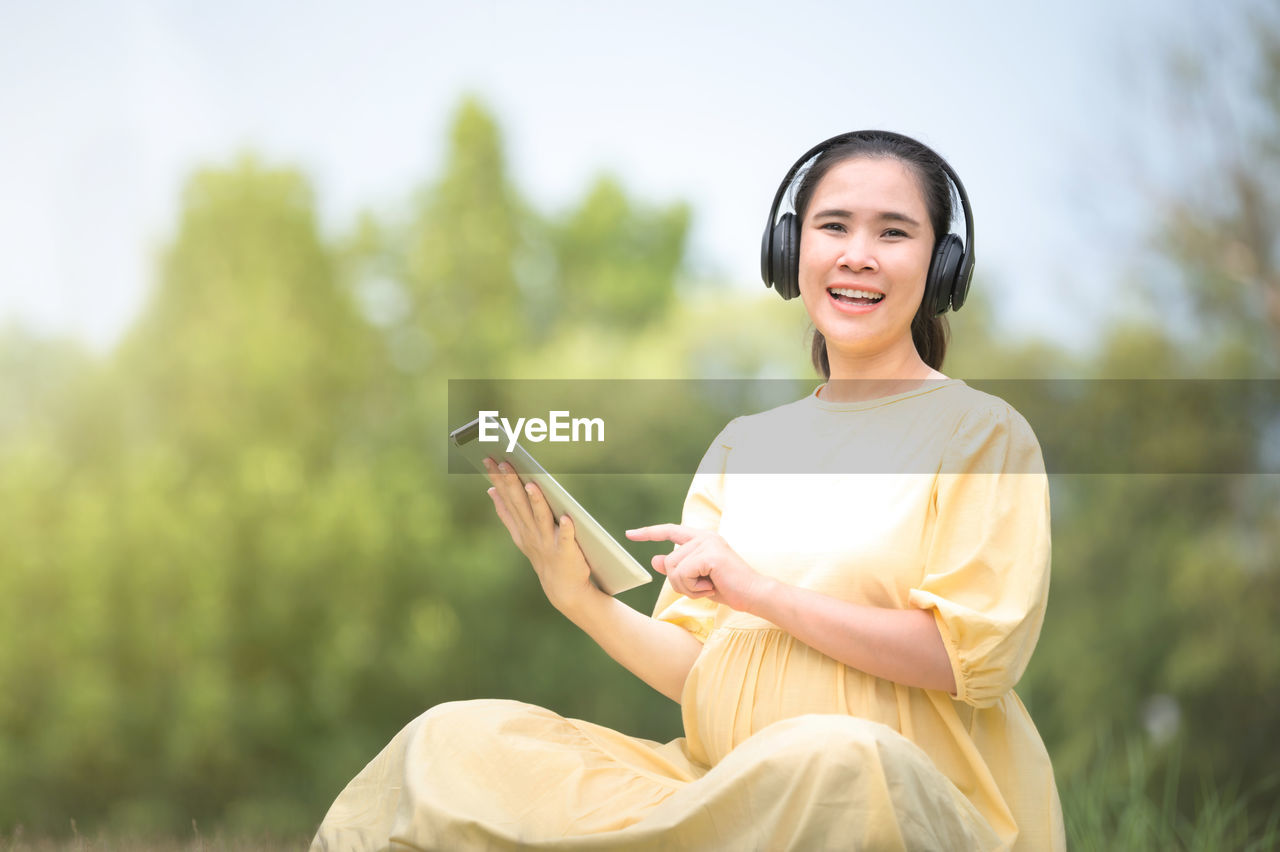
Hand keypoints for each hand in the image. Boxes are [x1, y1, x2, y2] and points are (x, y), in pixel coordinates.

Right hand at [484, 458, 598, 614]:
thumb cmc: (543, 554)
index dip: (498, 478)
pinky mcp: (567, 552)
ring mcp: (548, 542)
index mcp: (521, 527)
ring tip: (532, 484)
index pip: (508, 497)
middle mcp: (532, 533)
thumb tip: (491, 489)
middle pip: (521, 504)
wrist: (562, 588)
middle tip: (503, 461)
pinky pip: (567, 539)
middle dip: (511, 482)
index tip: (489, 458)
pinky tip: (568, 517)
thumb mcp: (520, 534)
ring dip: (536, 502)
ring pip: (541, 518)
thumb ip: (506, 512)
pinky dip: (567, 529)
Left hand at [625, 524, 770, 613]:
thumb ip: (678, 568)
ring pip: (674, 569)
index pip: (669, 530)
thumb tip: (655, 560)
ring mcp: (707, 543)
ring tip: (708, 586)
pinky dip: (693, 588)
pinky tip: (711, 587)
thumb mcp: (697, 579)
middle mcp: (703, 536)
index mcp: (701, 538)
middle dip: (680, 583)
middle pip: (669, 561)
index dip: (648, 533)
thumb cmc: (728, 587)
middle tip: (703, 587)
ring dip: (687, 587)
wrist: (754, 595)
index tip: (630, 534)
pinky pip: (683, 574)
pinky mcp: (709, 553)